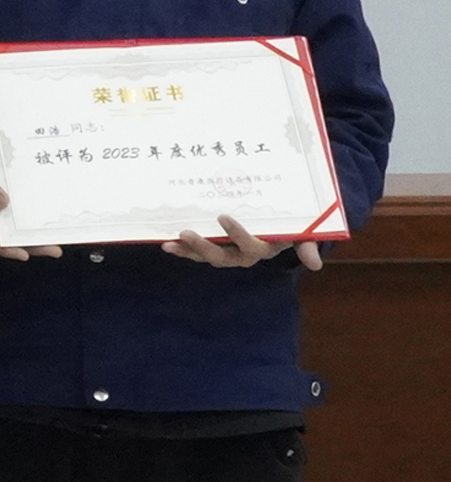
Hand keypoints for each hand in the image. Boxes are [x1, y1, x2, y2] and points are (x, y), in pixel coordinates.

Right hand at [0, 145, 59, 260]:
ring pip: (12, 220)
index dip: (3, 249)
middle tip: (53, 249)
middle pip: (4, 234)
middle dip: (28, 243)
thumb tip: (4, 204)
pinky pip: (15, 204)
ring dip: (32, 228)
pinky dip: (28, 210)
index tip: (24, 254)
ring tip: (55, 235)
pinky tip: (43, 212)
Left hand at [167, 214, 324, 271]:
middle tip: (186, 233)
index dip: (236, 234)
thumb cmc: (292, 227)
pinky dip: (183, 249)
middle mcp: (243, 255)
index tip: (223, 216)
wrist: (283, 226)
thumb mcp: (304, 233)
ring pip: (206, 256)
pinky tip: (166, 244)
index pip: (250, 246)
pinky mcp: (215, 247)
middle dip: (203, 247)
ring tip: (169, 244)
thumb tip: (315, 264)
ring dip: (187, 251)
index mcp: (263, 249)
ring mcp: (227, 252)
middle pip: (222, 257)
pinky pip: (197, 252)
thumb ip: (306, 244)